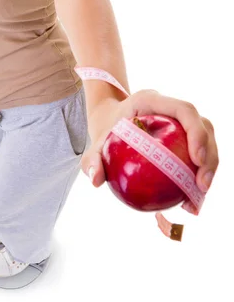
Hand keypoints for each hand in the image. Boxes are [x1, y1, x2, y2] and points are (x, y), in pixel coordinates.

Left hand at [81, 89, 218, 214]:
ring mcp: (179, 121)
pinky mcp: (183, 134)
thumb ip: (91, 158)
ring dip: (209, 168)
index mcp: (152, 100)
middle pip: (203, 125)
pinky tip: (190, 201)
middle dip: (210, 156)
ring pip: (206, 139)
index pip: (184, 109)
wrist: (108, 119)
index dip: (196, 132)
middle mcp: (170, 108)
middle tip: (202, 186)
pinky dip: (198, 174)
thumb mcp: (95, 141)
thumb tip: (96, 180)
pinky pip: (199, 152)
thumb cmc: (104, 127)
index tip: (197, 160)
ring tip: (197, 198)